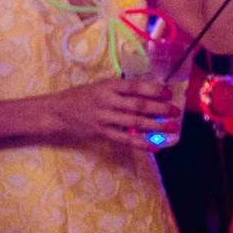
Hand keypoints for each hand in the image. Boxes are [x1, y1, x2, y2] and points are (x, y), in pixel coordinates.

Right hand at [47, 76, 178, 148]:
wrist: (56, 112)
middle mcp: (107, 101)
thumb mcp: (100, 85)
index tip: (169, 92)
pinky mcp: (101, 133)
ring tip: (171, 129)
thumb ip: (122, 89)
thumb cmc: (81, 96)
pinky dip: (141, 144)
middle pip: (138, 105)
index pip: (135, 86)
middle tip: (176, 111)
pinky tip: (155, 147)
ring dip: (155, 126)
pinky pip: (124, 139)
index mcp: (108, 86)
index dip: (154, 89)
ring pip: (134, 122)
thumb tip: (150, 91)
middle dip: (160, 109)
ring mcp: (104, 118)